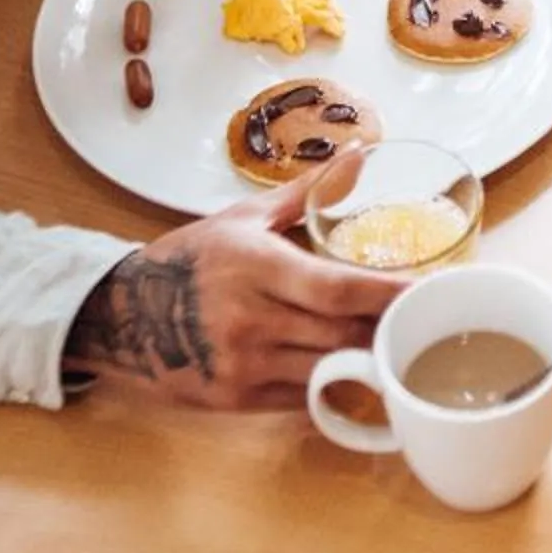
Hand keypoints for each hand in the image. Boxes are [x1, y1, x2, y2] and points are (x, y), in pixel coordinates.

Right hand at [61, 148, 404, 409]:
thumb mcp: (244, 218)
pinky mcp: (236, 399)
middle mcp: (251, 319)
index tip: (430, 291)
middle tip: (427, 320)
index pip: (337, 287)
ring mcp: (243, 364)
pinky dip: (333, 385)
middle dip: (389, 330)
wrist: (121, 315)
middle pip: (342, 334)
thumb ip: (306, 192)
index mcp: (257, 267)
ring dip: (367, 362)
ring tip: (401, 348)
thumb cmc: (190, 260)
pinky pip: (304, 399)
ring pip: (328, 371)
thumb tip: (358, 154)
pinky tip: (357, 373)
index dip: (388, 294)